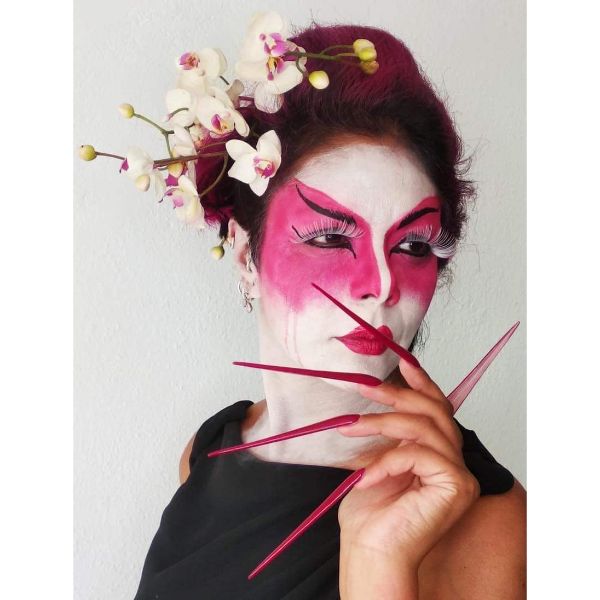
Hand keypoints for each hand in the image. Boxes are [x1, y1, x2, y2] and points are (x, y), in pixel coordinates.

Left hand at [336, 357, 479, 569]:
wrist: (370, 550)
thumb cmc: (370, 510)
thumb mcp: (377, 456)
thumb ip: (389, 431)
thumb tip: (377, 390)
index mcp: (438, 454)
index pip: (437, 410)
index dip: (422, 382)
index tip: (402, 361)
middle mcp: (455, 462)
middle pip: (434, 411)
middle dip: (396, 394)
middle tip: (362, 385)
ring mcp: (460, 475)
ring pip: (424, 427)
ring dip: (381, 423)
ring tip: (350, 428)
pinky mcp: (456, 485)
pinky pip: (419, 453)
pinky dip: (387, 459)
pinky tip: (366, 477)